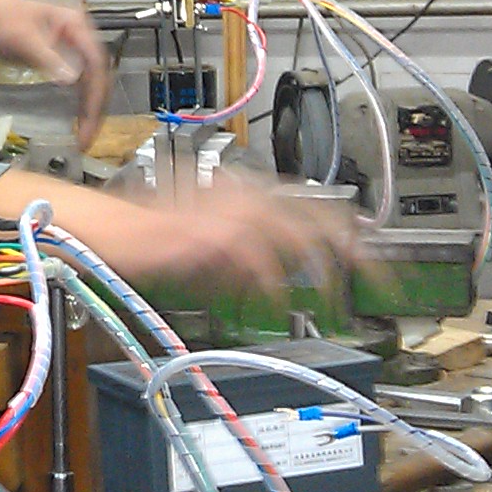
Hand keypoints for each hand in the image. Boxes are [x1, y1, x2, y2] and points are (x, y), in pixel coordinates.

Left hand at [0, 0, 110, 146]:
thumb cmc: (2, 21)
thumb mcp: (22, 40)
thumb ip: (47, 59)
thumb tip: (72, 80)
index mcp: (76, 25)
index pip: (95, 62)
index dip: (95, 92)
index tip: (89, 118)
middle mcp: (81, 36)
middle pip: (99, 74)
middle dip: (96, 107)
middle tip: (88, 138)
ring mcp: (75, 47)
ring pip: (92, 81)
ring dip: (92, 108)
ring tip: (86, 137)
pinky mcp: (66, 59)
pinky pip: (81, 83)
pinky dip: (82, 103)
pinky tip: (80, 121)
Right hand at [93, 171, 362, 299]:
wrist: (113, 234)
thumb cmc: (153, 241)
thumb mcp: (215, 248)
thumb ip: (250, 257)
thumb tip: (278, 278)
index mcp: (248, 188)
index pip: (316, 201)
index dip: (349, 229)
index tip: (368, 257)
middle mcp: (246, 190)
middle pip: (323, 211)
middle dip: (356, 248)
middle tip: (379, 279)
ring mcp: (232, 210)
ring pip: (300, 232)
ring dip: (322, 268)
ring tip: (335, 298)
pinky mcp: (217, 234)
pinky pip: (261, 261)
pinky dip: (274, 286)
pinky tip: (279, 304)